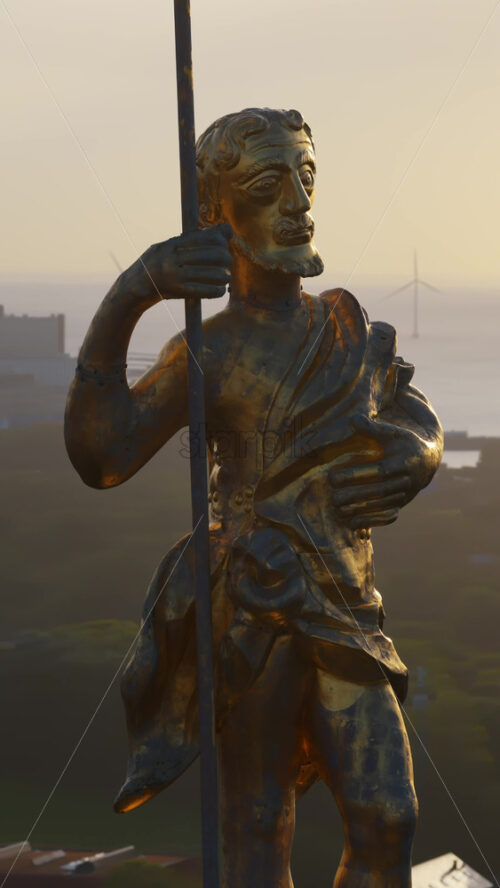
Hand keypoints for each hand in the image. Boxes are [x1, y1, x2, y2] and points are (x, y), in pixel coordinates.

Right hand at [121, 223, 232, 304]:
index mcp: (174, 243)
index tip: (224, 244)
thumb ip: (195, 238)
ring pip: (213, 273)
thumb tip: (227, 230)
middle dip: (225, 259)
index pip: (209, 237)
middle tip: (226, 264)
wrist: (135, 286)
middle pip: (215, 255)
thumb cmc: (157, 263)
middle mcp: (175, 256)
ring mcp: (175, 274)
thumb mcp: (170, 245)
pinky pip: (204, 290)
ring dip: (224, 276)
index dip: (222, 239)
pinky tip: (220, 290)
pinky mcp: (177, 290)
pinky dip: (216, 291)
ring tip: (225, 277)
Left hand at [330, 414, 431, 529]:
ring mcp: (406, 495)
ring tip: (337, 510)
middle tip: (332, 497)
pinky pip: (387, 516)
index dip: (355, 475)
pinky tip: (352, 524)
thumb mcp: (392, 432)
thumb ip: (373, 428)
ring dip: (359, 510)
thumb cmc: (403, 442)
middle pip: (379, 491)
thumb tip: (353, 419)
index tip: (333, 477)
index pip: (378, 471)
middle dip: (354, 495)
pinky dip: (370, 522)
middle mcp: (407, 481)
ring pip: (382, 506)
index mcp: (404, 461)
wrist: (427, 461)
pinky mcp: (402, 505)